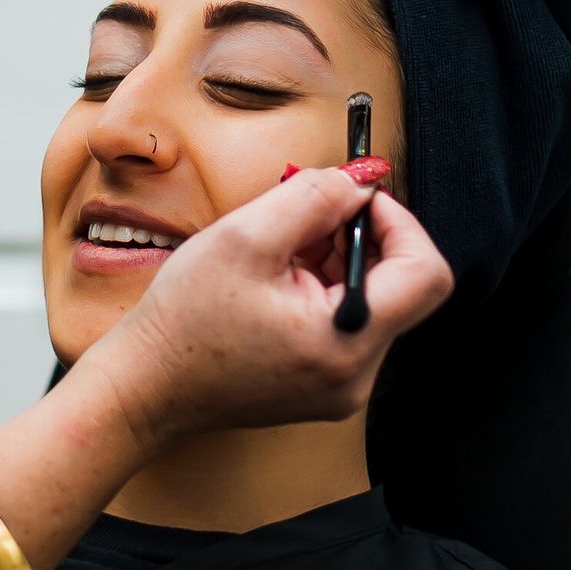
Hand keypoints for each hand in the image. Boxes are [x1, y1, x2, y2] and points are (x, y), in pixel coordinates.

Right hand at [85, 168, 453, 448]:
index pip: (426, 273)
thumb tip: (359, 181)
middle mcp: (356, 376)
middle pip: (399, 286)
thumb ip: (313, 198)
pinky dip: (320, 291)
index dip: (399, 222)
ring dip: (334, 263)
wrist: (144, 388)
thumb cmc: (184, 322)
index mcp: (345, 342)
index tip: (357, 198)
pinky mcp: (322, 388)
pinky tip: (273, 283)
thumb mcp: (245, 237)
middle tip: (304, 218)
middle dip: (358, 238)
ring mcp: (341, 388)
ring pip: (370, 301)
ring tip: (277, 255)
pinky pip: (345, 324)